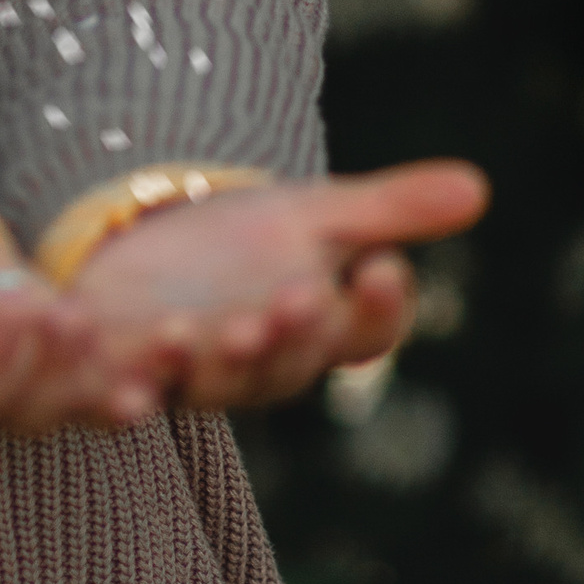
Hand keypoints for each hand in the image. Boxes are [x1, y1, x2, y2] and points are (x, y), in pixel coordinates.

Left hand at [65, 158, 489, 416]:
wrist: (144, 251)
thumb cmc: (244, 242)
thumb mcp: (314, 214)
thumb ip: (389, 209)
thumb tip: (478, 187)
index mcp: (316, 327)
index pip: (364, 332)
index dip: (377, 308)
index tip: (384, 267)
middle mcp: (258, 365)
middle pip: (286, 366)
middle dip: (289, 335)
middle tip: (294, 299)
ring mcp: (188, 378)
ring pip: (205, 386)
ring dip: (201, 362)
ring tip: (185, 330)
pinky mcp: (116, 378)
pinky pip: (115, 396)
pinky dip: (112, 385)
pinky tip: (105, 364)